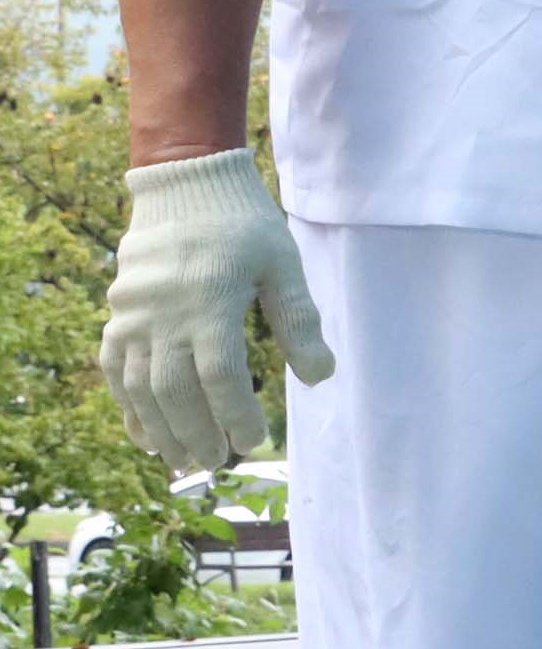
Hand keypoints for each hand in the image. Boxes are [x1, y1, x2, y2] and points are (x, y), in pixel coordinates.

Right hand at [99, 150, 333, 470]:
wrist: (185, 185)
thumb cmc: (244, 225)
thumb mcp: (283, 263)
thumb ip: (297, 319)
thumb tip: (321, 376)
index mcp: (210, 301)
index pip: (219, 375)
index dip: (235, 413)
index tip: (254, 440)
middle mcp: (164, 313)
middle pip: (174, 390)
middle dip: (195, 432)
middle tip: (215, 463)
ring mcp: (134, 315)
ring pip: (140, 385)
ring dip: (160, 428)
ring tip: (182, 461)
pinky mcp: (117, 313)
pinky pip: (114, 368)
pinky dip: (128, 404)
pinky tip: (145, 433)